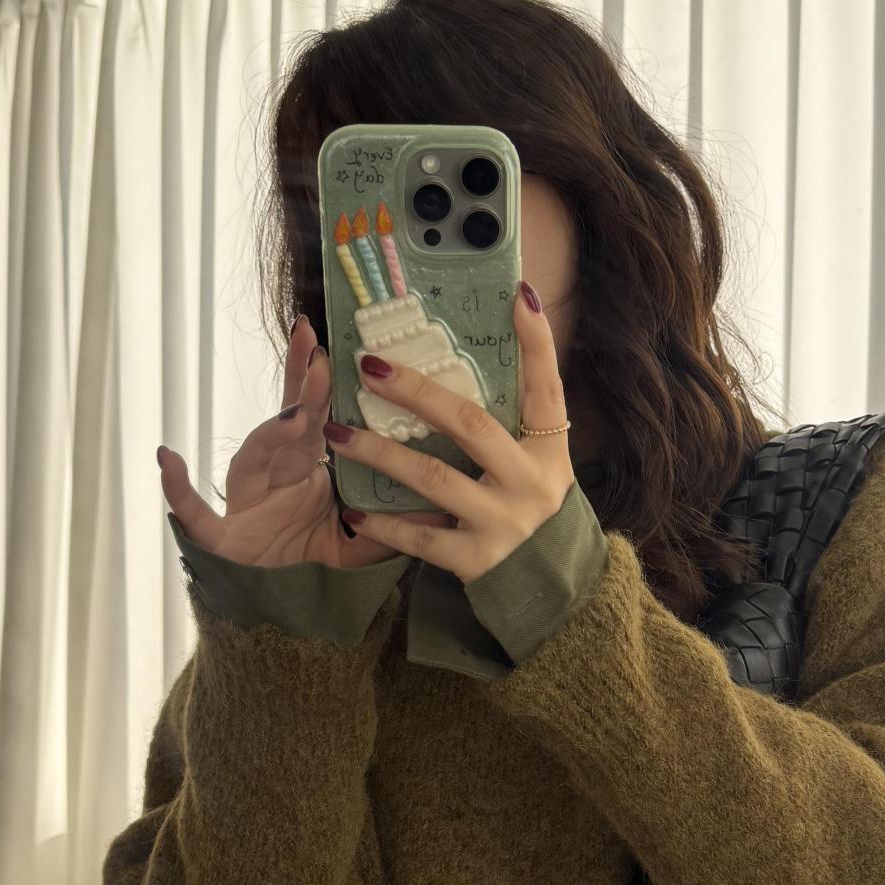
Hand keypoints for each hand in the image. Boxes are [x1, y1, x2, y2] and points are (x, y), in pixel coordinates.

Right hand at [156, 318, 454, 569]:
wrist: (279, 597)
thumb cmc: (313, 552)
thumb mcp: (361, 540)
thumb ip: (391, 523)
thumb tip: (438, 509)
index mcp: (308, 463)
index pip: (321, 414)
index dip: (326, 381)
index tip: (336, 342)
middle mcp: (275, 469)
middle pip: (290, 420)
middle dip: (304, 386)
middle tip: (318, 349)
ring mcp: (247, 496)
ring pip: (256, 455)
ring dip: (272, 433)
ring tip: (294, 416)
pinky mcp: (223, 534)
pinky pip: (196, 513)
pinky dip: (178, 489)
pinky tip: (167, 459)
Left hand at [324, 284, 572, 578]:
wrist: (544, 590)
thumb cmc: (526, 508)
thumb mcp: (535, 463)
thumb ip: (513, 420)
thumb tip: (495, 348)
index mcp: (547, 451)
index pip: (546, 387)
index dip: (536, 343)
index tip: (519, 294)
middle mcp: (531, 484)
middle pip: (470, 424)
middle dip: (416, 391)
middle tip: (368, 365)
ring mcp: (504, 523)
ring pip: (433, 478)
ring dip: (380, 452)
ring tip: (337, 433)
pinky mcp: (476, 561)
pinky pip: (420, 538)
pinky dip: (384, 526)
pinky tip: (354, 512)